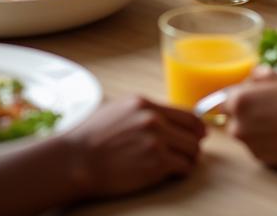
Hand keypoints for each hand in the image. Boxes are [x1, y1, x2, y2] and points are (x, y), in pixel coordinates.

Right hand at [65, 96, 204, 198]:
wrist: (77, 160)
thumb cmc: (92, 138)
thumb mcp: (118, 111)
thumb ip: (142, 111)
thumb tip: (163, 118)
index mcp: (144, 103)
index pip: (185, 112)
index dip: (196, 126)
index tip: (199, 134)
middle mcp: (153, 118)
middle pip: (194, 130)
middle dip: (194, 143)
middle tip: (189, 152)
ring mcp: (157, 140)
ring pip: (192, 150)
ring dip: (188, 159)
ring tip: (178, 164)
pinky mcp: (157, 162)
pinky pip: (184, 167)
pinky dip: (181, 172)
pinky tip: (172, 173)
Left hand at [221, 68, 276, 166]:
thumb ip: (262, 75)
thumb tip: (254, 76)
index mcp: (239, 101)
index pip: (224, 97)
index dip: (239, 93)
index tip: (254, 92)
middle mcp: (237, 126)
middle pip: (232, 116)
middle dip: (245, 110)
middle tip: (268, 105)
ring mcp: (248, 145)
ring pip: (244, 131)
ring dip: (253, 125)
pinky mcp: (260, 159)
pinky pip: (255, 144)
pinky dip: (263, 139)